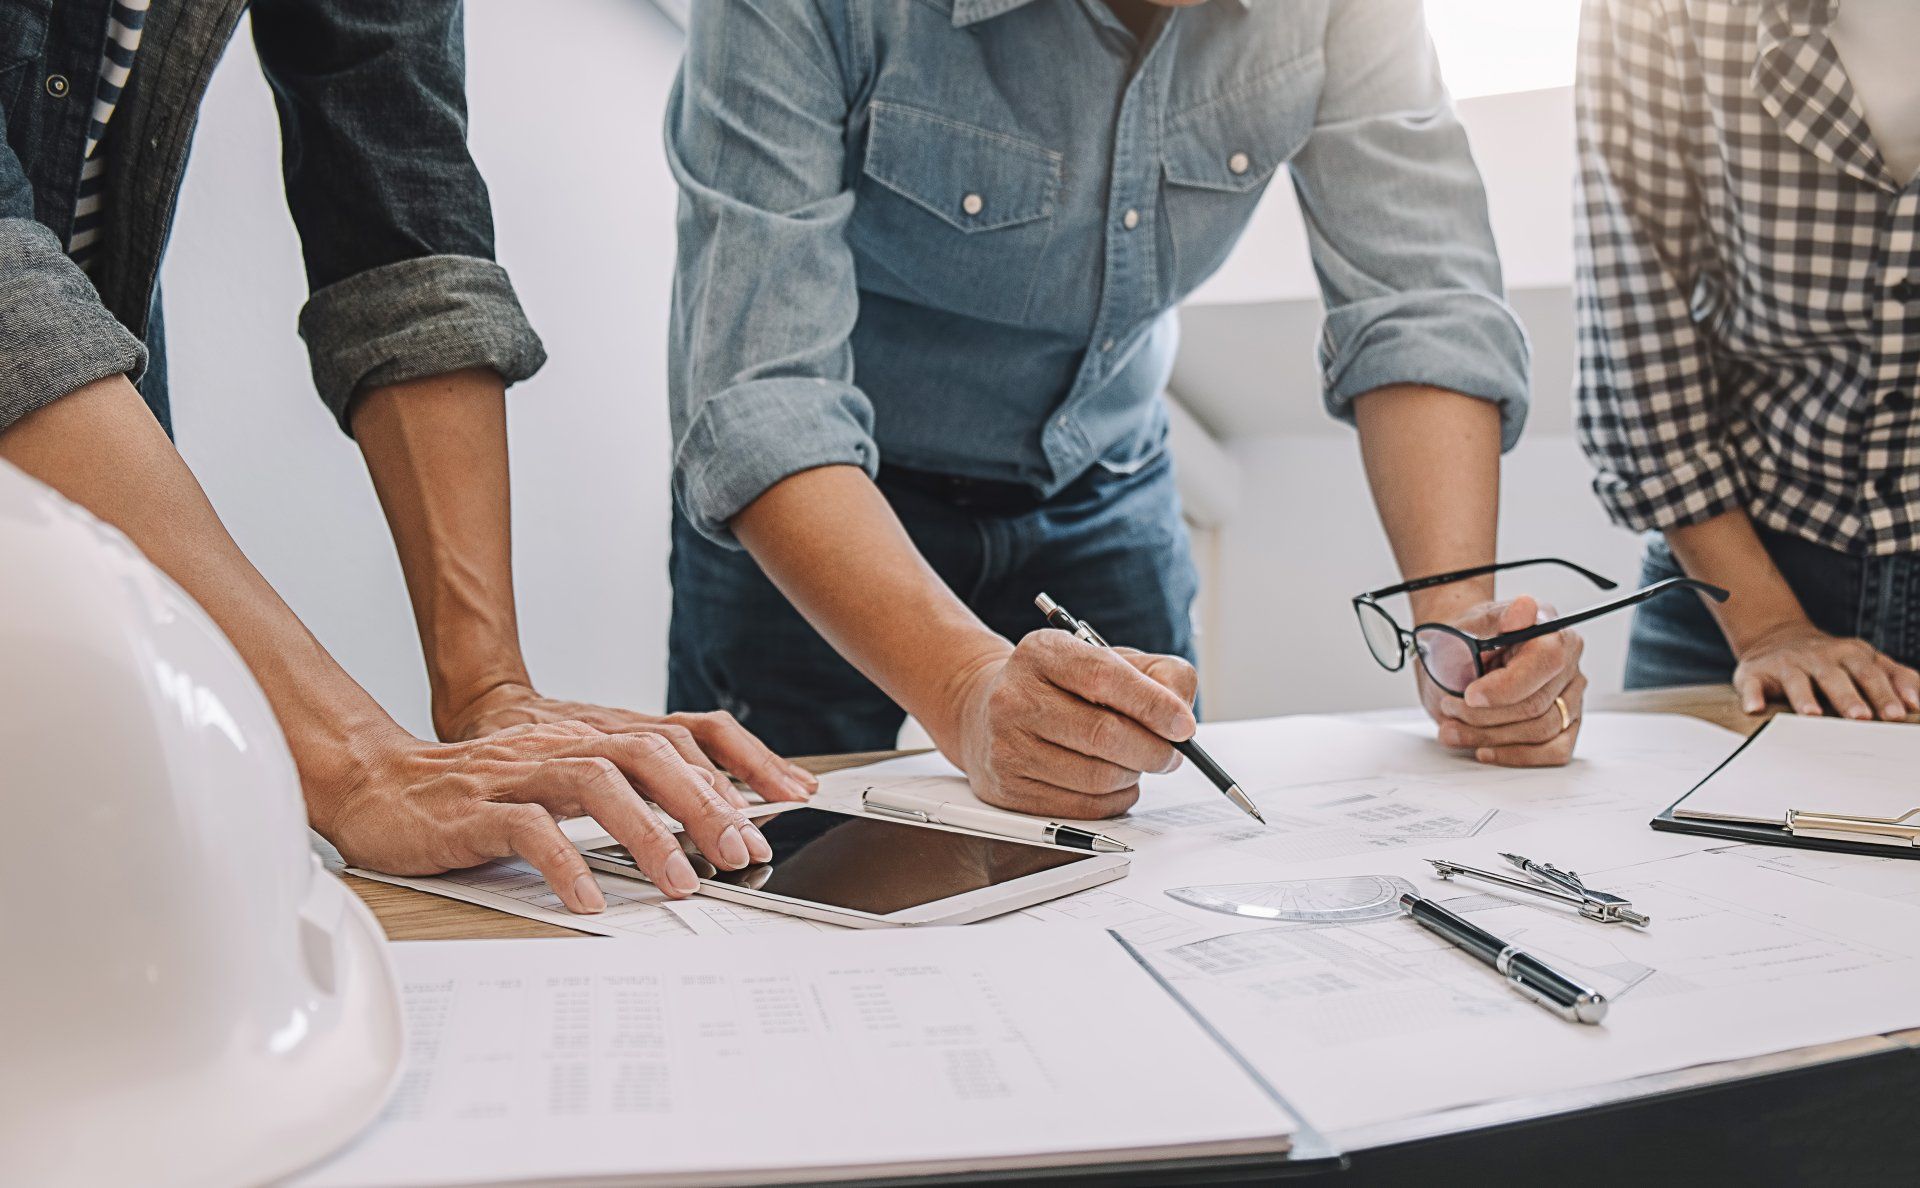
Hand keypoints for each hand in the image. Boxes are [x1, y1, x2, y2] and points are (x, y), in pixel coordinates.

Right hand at [315, 720, 775, 912]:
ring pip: (598, 784)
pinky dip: (565, 864)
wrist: (382, 785)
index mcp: (591, 738)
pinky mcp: (478, 809)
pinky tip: (589, 899)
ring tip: (678, 882)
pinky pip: (530, 830)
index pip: (680, 737)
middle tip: (738, 853)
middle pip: (651, 754)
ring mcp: (521, 773)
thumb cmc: (479, 791)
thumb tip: (705, 823)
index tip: (779, 808)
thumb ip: (626, 792)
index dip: (736, 767)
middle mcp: (564, 746)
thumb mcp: (563, 780)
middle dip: (704, 804)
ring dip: (647, 834)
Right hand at [951, 631, 1197, 819]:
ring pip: (1097, 777)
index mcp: (1042, 653)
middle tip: (1172, 754)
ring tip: (1135, 762)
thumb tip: (1180, 716)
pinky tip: (1114, 782)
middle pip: (1104, 734)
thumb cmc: (1061, 687)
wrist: (985, 711)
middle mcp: (1015, 696)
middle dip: (1153, 750)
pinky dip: (1114, 799)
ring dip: (1133, 775)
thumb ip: (1159, 675)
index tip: (1184, 726)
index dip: (1152, 704)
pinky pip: (1082, 808)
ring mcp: (1006, 746)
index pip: (1104, 676)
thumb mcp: (1109, 660)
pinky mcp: (1008, 789)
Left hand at [1420, 595, 1586, 766]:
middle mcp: (1567, 659)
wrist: (1453, 653)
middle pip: (1537, 704)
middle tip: (1450, 709)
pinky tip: (1485, 750)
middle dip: (1485, 715)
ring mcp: (1569, 692)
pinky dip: (1515, 755)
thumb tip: (1525, 607)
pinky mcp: (1566, 722)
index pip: (1544, 662)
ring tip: (1454, 729)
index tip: (1470, 695)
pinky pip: (1554, 750)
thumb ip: (1496, 619)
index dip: (1505, 686)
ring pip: (1541, 730)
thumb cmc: (1461, 639)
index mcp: (1548, 627)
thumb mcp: (1465, 625)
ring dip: (1489, 736)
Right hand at [1731, 620, 1919, 720]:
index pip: (1872, 673)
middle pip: (1837, 676)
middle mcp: (1820, 657)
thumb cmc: (1830, 659)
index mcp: (1851, 655)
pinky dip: (1752, 695)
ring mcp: (1787, 664)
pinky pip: (1752, 684)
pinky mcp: (1755, 672)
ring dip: (1804, 698)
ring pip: (1797, 680)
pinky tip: (1754, 709)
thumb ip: (1897, 677)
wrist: (1776, 636)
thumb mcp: (1866, 661)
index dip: (1886, 692)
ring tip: (1812, 715)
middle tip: (1861, 718)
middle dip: (1849, 697)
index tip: (1899, 713)